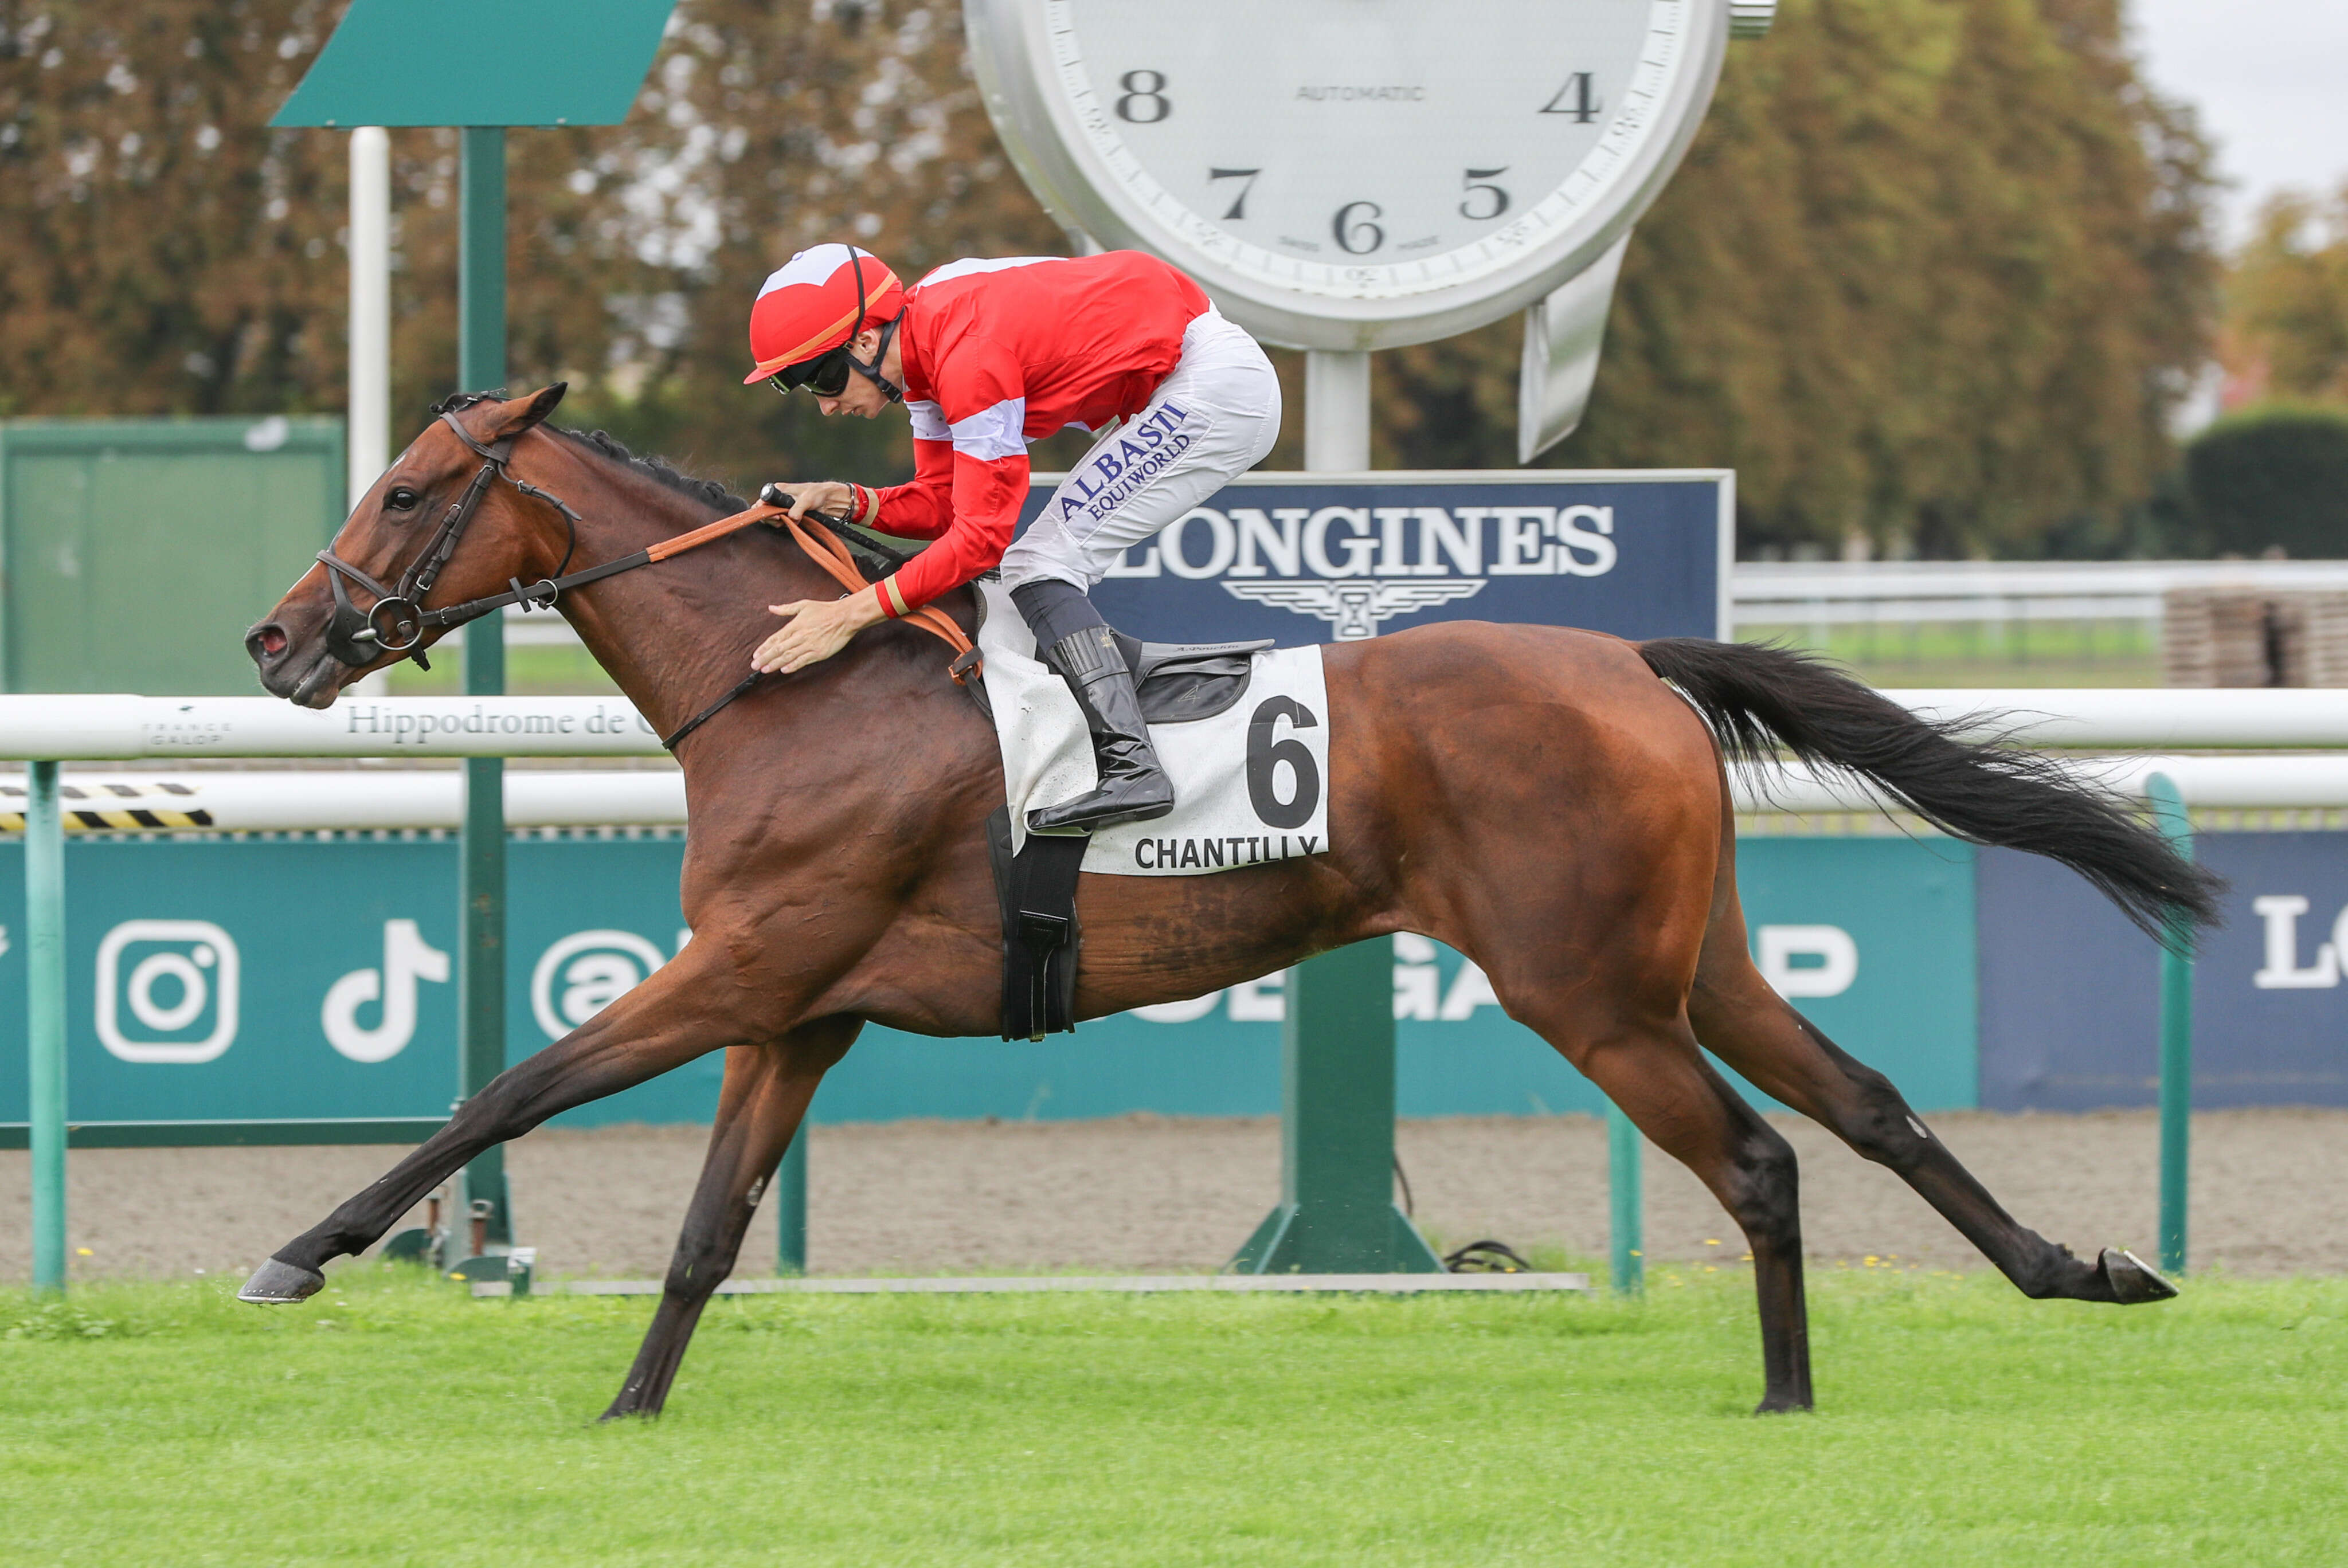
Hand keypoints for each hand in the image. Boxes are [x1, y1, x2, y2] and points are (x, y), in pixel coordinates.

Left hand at [752, 588, 886, 673]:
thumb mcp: (804, 605)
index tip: (755, 654)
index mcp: (795, 625)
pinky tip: (784, 670)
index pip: (775, 638)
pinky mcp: (819, 653)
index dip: (764, 647)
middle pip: (778, 649)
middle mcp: (800, 636)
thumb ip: (786, 609)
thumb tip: (771, 608)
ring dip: (775, 663)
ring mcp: (809, 645)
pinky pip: (803, 661)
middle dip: (765, 658)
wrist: (845, 617)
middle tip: (754, 665)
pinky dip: (793, 666)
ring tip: (764, 669)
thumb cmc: (825, 610)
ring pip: (788, 656)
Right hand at [758, 480, 854, 521]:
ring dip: (779, 523)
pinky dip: (785, 525)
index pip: (762, 502)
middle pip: (765, 512)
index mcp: (778, 489)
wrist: (828, 499)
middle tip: (782, 520)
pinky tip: (793, 523)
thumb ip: (796, 510)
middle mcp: (778, 497)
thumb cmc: (817, 493)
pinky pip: (780, 522)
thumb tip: (791, 519)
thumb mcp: (806, 500)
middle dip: (772, 519)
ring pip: (772, 519)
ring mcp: (782, 506)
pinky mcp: (788, 514)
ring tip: (791, 520)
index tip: (776, 517)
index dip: (765, 511)